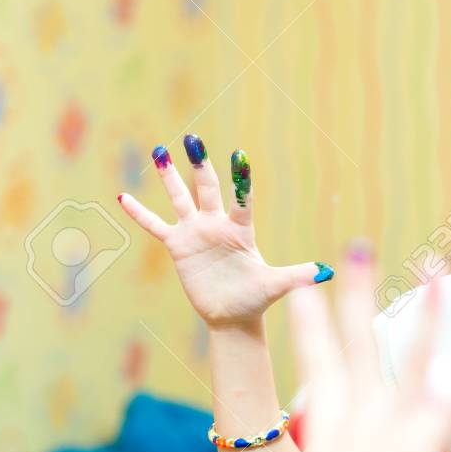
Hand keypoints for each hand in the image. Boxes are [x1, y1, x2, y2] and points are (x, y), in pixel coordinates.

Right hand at [117, 135, 331, 327]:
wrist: (233, 315)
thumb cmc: (256, 297)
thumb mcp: (277, 285)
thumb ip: (299, 275)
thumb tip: (327, 272)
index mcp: (241, 230)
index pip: (241, 199)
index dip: (240, 179)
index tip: (239, 155)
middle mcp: (218, 225)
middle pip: (208, 188)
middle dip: (200, 165)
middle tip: (192, 137)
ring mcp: (196, 233)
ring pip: (180, 198)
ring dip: (169, 176)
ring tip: (160, 150)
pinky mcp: (178, 246)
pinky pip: (155, 226)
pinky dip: (140, 213)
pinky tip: (124, 197)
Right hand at [195, 248, 450, 451]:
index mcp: (324, 431)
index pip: (315, 364)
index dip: (312, 324)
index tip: (307, 287)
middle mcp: (355, 421)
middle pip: (354, 343)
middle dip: (355, 293)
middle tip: (357, 246)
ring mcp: (389, 432)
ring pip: (412, 359)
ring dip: (427, 312)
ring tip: (436, 269)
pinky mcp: (422, 451)